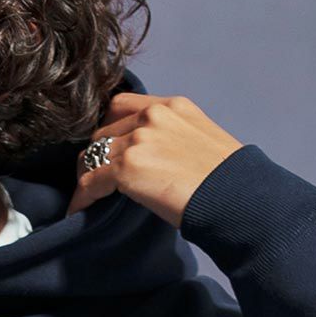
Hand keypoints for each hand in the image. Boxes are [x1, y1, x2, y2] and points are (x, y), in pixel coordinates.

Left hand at [63, 93, 243, 228]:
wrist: (236, 198)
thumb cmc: (226, 181)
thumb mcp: (200, 142)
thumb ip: (171, 138)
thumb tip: (150, 158)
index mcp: (171, 106)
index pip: (121, 106)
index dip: (108, 128)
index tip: (107, 148)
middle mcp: (153, 116)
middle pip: (103, 131)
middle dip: (97, 154)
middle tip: (95, 177)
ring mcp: (138, 140)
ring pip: (92, 155)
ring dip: (87, 176)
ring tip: (86, 195)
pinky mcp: (127, 167)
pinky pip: (90, 182)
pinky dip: (81, 198)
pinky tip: (79, 210)